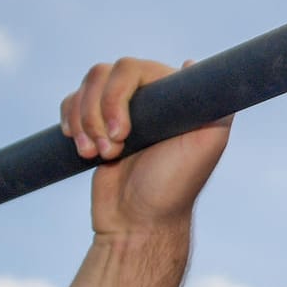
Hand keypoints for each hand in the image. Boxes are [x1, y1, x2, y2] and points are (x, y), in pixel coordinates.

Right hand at [59, 58, 231, 239]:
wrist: (138, 223)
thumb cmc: (174, 186)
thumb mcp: (207, 144)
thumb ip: (215, 106)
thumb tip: (192, 64)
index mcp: (172, 94)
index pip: (134, 68)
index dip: (118, 96)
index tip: (122, 134)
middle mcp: (147, 96)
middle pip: (104, 74)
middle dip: (98, 114)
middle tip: (111, 151)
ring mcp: (119, 109)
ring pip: (86, 86)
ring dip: (84, 122)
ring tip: (97, 155)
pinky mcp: (94, 124)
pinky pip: (71, 102)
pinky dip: (70, 122)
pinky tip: (82, 149)